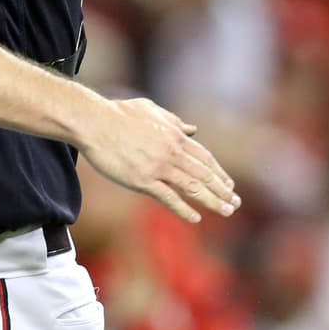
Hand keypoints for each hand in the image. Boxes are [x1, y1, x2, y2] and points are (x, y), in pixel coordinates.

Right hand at [78, 97, 240, 222]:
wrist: (94, 122)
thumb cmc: (119, 114)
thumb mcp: (152, 111)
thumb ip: (174, 121)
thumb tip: (192, 129)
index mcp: (175, 135)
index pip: (205, 158)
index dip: (219, 173)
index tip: (228, 185)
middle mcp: (172, 152)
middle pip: (204, 175)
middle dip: (222, 191)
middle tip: (234, 204)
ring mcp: (158, 167)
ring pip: (192, 187)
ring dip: (212, 201)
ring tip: (225, 212)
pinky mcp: (142, 180)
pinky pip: (168, 197)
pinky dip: (184, 209)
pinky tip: (195, 218)